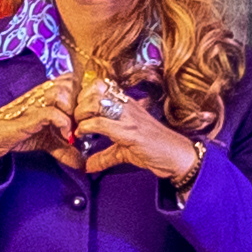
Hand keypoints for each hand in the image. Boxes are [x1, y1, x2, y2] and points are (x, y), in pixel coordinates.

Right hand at [0, 75, 87, 172]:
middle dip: (81, 102)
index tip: (86, 113)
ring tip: (72, 127)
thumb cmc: (20, 134)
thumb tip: (82, 164)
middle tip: (81, 122)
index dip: (84, 93)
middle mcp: (43, 92)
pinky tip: (64, 136)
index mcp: (48, 93)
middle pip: (72, 82)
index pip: (73, 79)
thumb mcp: (48, 141)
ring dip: (72, 110)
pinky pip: (53, 113)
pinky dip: (63, 124)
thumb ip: (65, 149)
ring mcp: (35, 102)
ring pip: (63, 92)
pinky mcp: (29, 115)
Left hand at [72, 77, 208, 187]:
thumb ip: (105, 155)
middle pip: (94, 90)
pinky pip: (101, 123)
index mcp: (127, 104)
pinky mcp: (129, 131)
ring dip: (80, 114)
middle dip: (78, 103)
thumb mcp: (124, 150)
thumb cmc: (155, 149)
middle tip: (74, 119)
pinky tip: (82, 135)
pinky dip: (86, 128)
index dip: (84, 94)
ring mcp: (129, 117)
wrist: (176, 156)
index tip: (78, 110)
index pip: (100, 85)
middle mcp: (127, 106)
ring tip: (78, 127)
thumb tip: (88, 166)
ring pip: (95, 102)